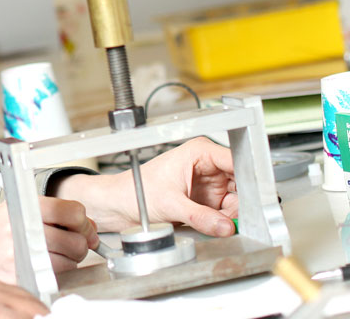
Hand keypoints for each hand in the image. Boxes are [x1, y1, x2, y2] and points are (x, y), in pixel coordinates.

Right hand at [0, 197, 97, 301]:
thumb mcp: (13, 211)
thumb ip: (50, 213)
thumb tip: (88, 225)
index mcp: (23, 209)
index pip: (72, 211)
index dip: (80, 220)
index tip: (76, 225)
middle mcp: (24, 232)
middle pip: (76, 240)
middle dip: (77, 243)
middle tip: (64, 243)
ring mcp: (24, 258)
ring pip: (71, 262)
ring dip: (67, 261)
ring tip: (48, 256)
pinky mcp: (24, 279)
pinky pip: (56, 279)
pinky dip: (55, 275)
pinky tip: (40, 268)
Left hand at [54, 137, 237, 235]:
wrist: (119, 205)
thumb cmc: (135, 191)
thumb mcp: (168, 203)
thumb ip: (199, 216)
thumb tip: (225, 226)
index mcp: (200, 152)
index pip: (238, 161)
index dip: (251, 180)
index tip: (260, 198)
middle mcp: (208, 166)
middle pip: (243, 184)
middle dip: (244, 203)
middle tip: (240, 219)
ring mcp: (210, 185)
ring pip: (238, 202)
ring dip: (234, 216)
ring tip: (220, 223)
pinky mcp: (207, 202)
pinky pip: (226, 214)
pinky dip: (225, 222)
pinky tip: (215, 226)